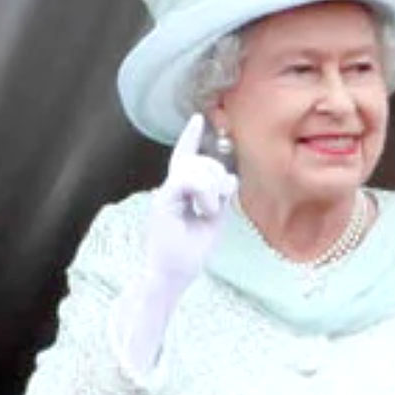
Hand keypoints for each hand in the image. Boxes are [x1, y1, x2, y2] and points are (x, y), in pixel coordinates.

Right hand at [143, 113, 237, 283]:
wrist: (170, 276)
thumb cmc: (188, 255)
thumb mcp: (213, 224)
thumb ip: (220, 200)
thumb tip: (230, 177)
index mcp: (180, 193)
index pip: (185, 158)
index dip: (190, 138)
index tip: (197, 118)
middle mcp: (170, 189)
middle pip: (199, 161)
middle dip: (217, 174)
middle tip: (218, 203)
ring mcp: (166, 194)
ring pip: (197, 167)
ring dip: (212, 188)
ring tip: (210, 212)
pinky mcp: (164, 201)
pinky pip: (189, 180)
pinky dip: (205, 194)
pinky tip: (206, 210)